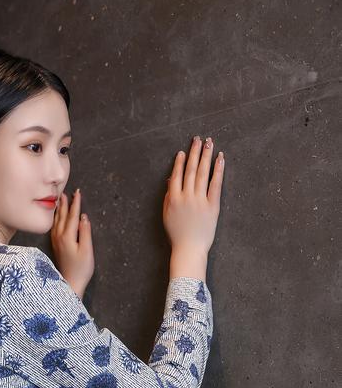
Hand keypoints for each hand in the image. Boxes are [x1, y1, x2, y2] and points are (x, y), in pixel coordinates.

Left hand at [50, 188, 94, 298]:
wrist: (70, 284)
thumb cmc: (81, 269)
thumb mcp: (87, 250)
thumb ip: (85, 232)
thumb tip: (84, 217)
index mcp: (68, 236)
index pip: (73, 216)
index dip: (76, 203)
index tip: (78, 192)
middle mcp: (59, 237)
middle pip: (63, 216)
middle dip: (65, 204)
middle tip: (65, 191)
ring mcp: (56, 241)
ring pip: (57, 221)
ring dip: (60, 210)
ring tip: (60, 200)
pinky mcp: (55, 246)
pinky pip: (54, 227)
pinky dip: (56, 219)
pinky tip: (57, 217)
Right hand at [163, 135, 223, 255]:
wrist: (189, 249)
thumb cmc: (177, 234)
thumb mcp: (167, 214)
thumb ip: (169, 196)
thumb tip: (171, 180)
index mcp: (173, 198)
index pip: (177, 175)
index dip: (180, 162)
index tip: (183, 151)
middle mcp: (186, 197)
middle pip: (191, 170)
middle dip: (194, 153)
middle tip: (198, 139)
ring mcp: (200, 200)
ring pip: (202, 173)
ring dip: (205, 156)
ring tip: (209, 143)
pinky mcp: (212, 206)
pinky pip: (216, 184)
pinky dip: (218, 170)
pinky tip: (220, 158)